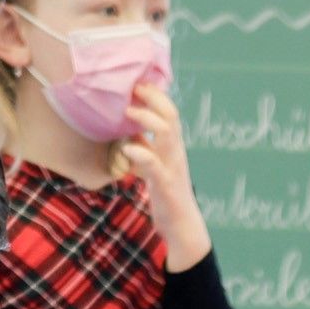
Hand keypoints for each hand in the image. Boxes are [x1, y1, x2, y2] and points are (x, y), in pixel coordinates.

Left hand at [117, 79, 208, 264]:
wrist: (182, 226)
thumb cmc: (167, 195)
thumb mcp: (154, 166)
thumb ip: (145, 147)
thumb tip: (128, 130)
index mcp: (173, 147)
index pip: (169, 112)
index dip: (155, 94)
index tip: (137, 82)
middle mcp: (176, 152)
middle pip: (171, 115)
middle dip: (153, 98)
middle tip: (133, 87)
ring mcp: (172, 167)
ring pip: (166, 133)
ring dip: (146, 119)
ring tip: (128, 112)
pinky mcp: (165, 184)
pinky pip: (153, 164)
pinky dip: (140, 152)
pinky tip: (127, 147)